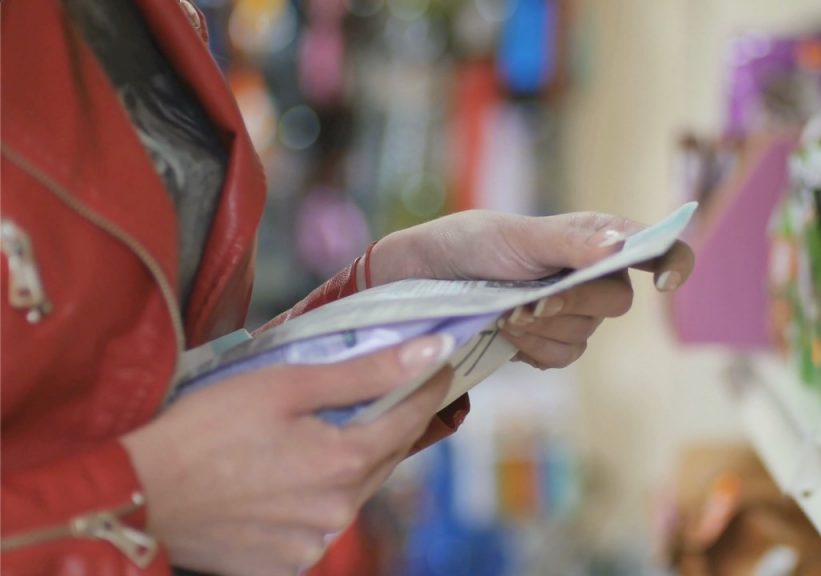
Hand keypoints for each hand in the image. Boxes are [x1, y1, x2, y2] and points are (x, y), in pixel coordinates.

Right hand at [121, 335, 453, 575]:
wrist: (137, 494)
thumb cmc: (204, 429)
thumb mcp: (286, 385)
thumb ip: (366, 372)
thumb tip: (431, 352)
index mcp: (343, 462)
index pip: (411, 417)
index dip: (429, 386)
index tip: (441, 363)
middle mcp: (337, 511)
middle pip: (386, 456)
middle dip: (391, 421)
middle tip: (388, 389)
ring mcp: (312, 543)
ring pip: (355, 491)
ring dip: (352, 461)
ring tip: (322, 432)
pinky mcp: (286, 564)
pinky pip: (321, 521)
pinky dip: (318, 494)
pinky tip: (289, 475)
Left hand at [373, 211, 694, 368]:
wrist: (424, 280)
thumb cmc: (471, 243)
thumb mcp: (514, 235)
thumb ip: (567, 243)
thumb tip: (621, 246)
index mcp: (596, 237)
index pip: (657, 248)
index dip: (673, 262)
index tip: (663, 282)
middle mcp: (593, 275)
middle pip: (618, 302)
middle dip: (572, 305)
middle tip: (527, 303)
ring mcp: (574, 312)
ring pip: (585, 335)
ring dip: (543, 329)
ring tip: (504, 313)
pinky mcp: (549, 343)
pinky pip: (561, 357)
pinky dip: (533, 348)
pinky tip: (507, 333)